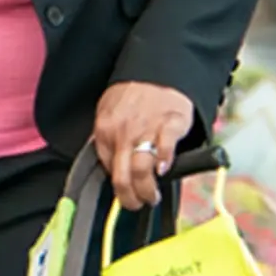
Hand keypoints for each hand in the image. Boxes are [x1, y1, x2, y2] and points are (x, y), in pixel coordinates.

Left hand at [94, 82, 196, 211]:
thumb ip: (108, 140)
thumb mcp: (108, 113)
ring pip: (141, 170)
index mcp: (105, 131)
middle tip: (138, 204)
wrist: (157, 71)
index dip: (118, 188)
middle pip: (122, 177)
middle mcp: (123, 133)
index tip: (125, 195)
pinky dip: (164, 161)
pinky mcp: (169, 123)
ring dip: (147, 190)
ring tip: (152, 196)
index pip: (107, 171)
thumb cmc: (133, 94)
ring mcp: (146, 128)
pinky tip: (164, 170)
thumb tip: (111, 169)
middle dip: (130, 198)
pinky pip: (165, 147)